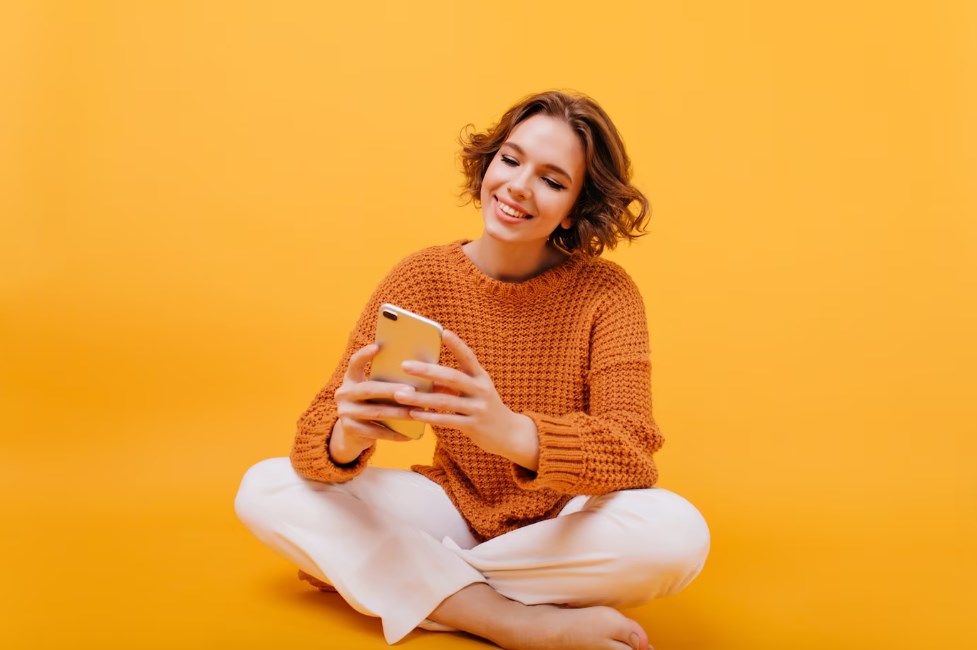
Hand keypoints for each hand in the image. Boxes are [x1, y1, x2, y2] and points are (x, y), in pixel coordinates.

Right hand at [329, 342, 414, 464]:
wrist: (351, 434)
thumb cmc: (371, 406)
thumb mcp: (373, 392)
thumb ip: (385, 382)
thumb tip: (419, 371)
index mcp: (351, 379)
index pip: (354, 363)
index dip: (364, 355)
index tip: (377, 346)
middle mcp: (343, 393)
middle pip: (369, 389)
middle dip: (391, 390)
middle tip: (412, 390)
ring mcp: (345, 412)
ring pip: (375, 412)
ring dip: (398, 413)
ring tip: (416, 413)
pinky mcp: (349, 429)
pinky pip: (375, 432)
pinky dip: (393, 434)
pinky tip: (409, 435)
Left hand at [392, 329, 539, 469]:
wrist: (509, 434)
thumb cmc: (484, 407)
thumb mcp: (475, 391)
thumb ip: (454, 383)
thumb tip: (425, 373)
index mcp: (481, 377)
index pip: (468, 357)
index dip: (457, 345)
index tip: (444, 332)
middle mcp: (481, 390)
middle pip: (452, 377)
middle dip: (427, 371)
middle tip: (405, 365)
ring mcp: (478, 408)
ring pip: (445, 401)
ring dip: (420, 398)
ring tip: (400, 394)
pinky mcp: (473, 426)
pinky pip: (447, 420)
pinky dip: (429, 417)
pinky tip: (413, 414)